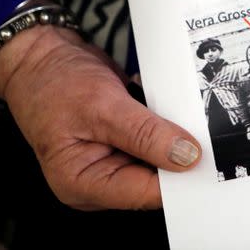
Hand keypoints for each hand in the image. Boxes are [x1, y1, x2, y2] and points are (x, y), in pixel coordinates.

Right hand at [0, 25, 201, 210]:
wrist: (42, 55)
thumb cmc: (53, 82)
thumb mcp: (101, 106)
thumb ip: (145, 134)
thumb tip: (186, 157)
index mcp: (84, 183)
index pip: (145, 193)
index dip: (179, 178)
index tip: (208, 157)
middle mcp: (101, 177)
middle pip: (157, 178)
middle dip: (180, 154)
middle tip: (204, 128)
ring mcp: (114, 157)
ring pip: (162, 156)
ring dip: (176, 134)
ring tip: (187, 110)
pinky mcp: (126, 139)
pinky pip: (157, 137)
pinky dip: (167, 121)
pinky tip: (172, 103)